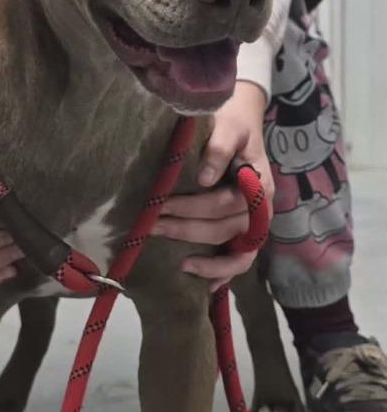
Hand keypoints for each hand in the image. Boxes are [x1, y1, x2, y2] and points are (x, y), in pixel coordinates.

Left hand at [152, 82, 273, 290]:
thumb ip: (218, 148)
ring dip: (207, 261)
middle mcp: (261, 210)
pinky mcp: (245, 234)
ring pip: (237, 254)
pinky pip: (240, 262)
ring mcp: (254, 225)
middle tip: (151, 226)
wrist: (241, 125)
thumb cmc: (232, 124)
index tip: (162, 205)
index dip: (193, 208)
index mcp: (259, 184)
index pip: (225, 203)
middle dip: (185, 230)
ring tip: (180, 265)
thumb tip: (205, 178)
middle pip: (224, 229)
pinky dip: (225, 275)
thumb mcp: (227, 127)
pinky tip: (205, 288)